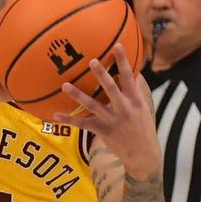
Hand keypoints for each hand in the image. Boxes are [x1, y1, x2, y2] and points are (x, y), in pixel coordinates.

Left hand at [54, 44, 161, 178]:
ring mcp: (112, 120)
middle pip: (111, 89)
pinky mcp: (102, 131)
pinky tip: (55, 114)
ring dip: (78, 95)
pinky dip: (69, 120)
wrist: (144, 156)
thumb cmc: (143, 128)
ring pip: (93, 106)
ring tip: (65, 85)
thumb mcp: (145, 108)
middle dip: (102, 75)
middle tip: (91, 61)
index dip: (124, 61)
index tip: (117, 46)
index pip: (129, 77)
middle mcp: (124, 108)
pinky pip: (83, 124)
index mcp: (135, 100)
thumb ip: (137, 91)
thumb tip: (134, 72)